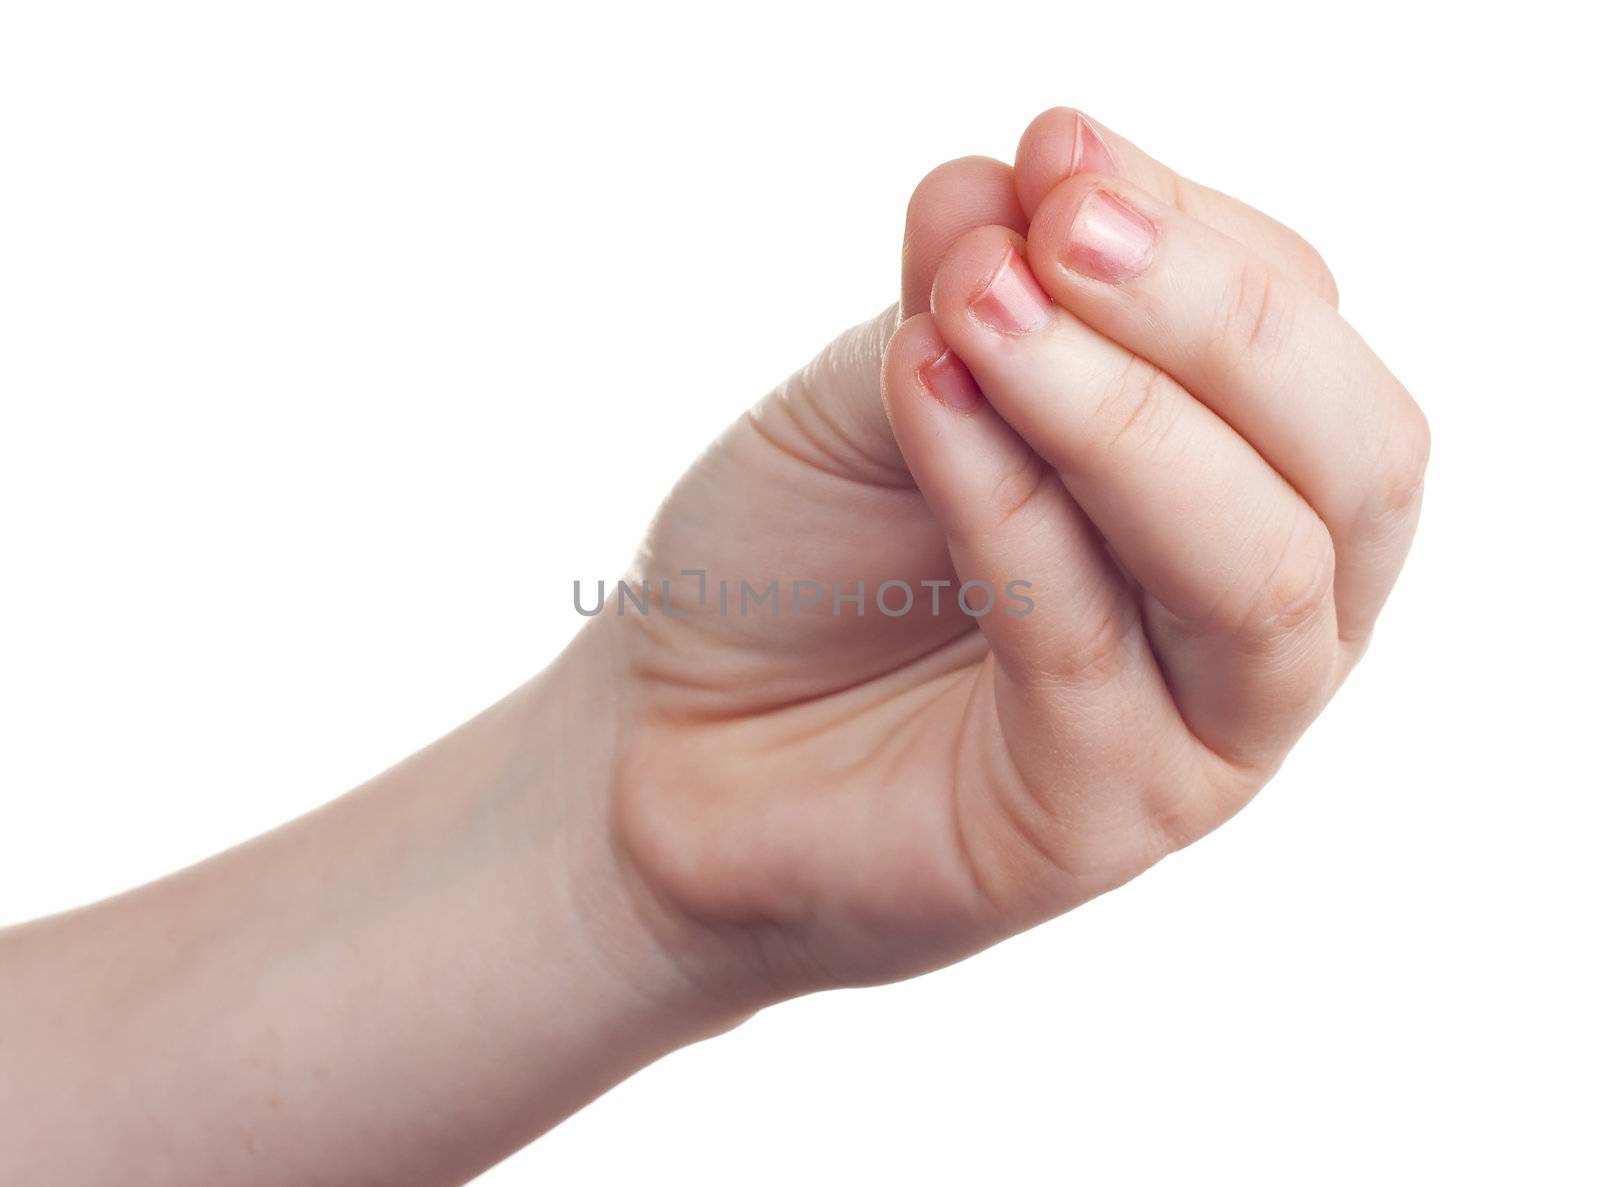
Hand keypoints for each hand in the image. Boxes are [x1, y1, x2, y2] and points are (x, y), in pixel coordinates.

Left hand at [593, 109, 1427, 1005]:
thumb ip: (964, 301)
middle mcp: (1263, 613)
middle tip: (1067, 218)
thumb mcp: (881, 394)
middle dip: (1215, 314)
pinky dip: (1005, 500)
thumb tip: (1015, 178)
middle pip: (1351, 458)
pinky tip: (922, 394)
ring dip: (1123, 408)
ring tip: (984, 299)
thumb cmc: (796, 564)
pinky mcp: (1101, 819)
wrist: (672, 740)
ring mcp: (1198, 732)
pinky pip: (1081, 641)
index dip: (1193, 229)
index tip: (1055, 149)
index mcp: (1243, 485)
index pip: (1299, 334)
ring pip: (1253, 564)